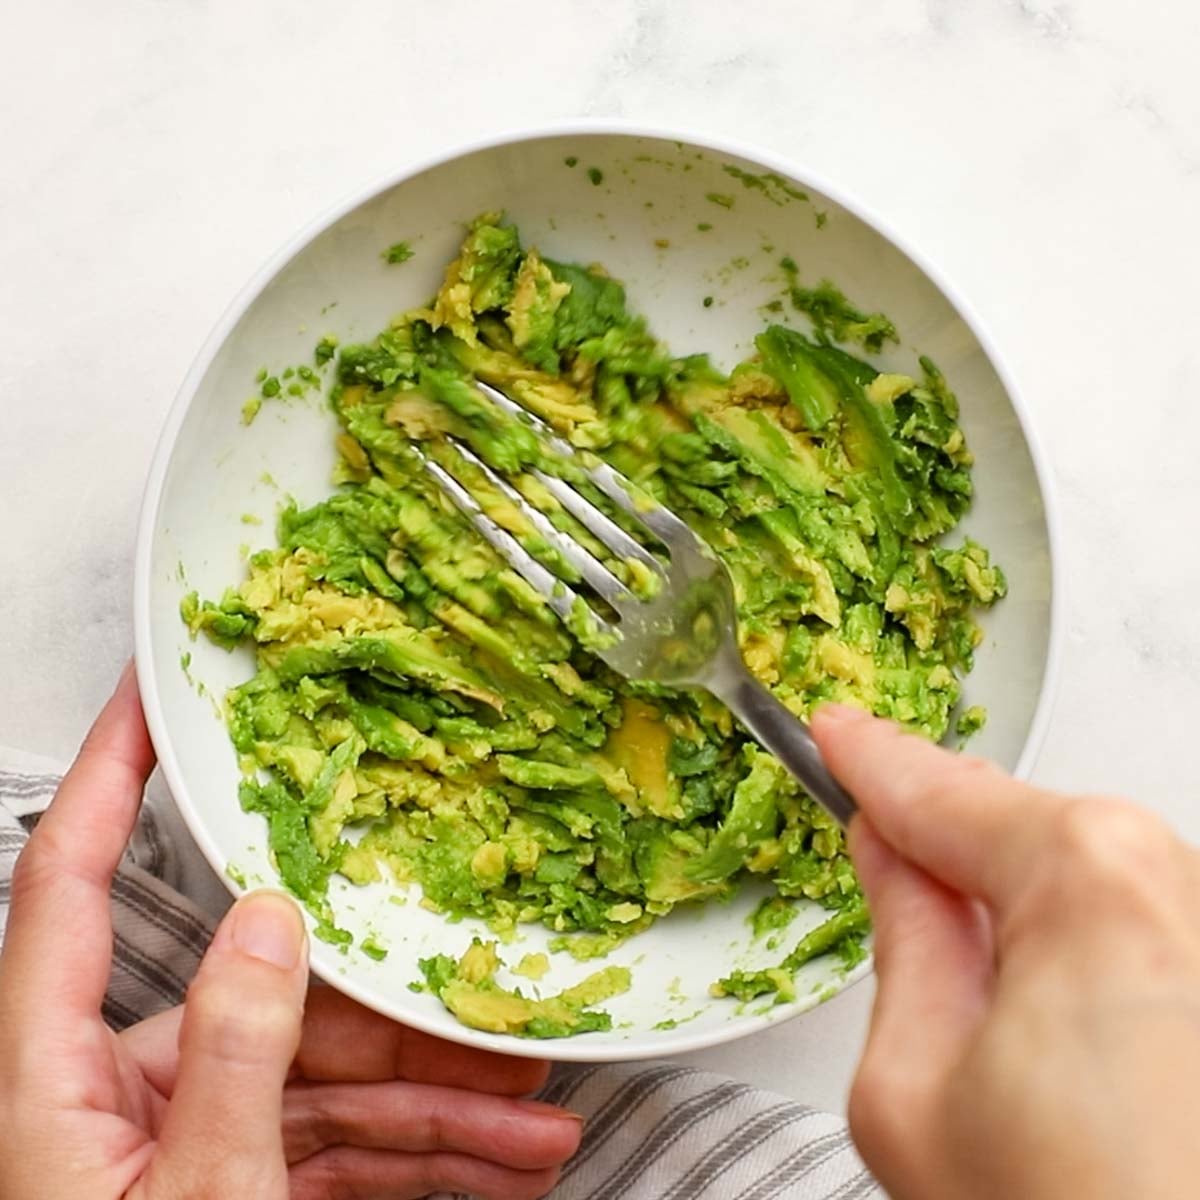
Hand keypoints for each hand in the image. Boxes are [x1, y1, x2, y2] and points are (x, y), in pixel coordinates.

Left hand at [0, 665, 581, 1198]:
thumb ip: (228, 1054)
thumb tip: (265, 916)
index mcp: (49, 1080)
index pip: (67, 883)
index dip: (107, 775)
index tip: (155, 692)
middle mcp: (109, 1097)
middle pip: (263, 1001)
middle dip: (392, 1015)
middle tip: (487, 1006)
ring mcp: (174, 1144)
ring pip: (318, 1084)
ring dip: (432, 1103)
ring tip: (534, 1118)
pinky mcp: (228, 1187)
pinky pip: (329, 1150)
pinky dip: (414, 1156)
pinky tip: (498, 1164)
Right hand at [812, 706, 1199, 1199]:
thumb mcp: (914, 1089)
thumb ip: (905, 940)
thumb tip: (898, 864)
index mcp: (1085, 879)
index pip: (939, 789)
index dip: (870, 762)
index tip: (837, 733)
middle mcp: (1179, 882)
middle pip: (1020, 825)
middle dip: (946, 847)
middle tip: (879, 860)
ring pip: (1084, 875)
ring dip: (1017, 907)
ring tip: (981, 1002)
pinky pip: (1139, 925)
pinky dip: (1078, 948)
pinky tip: (1055, 1027)